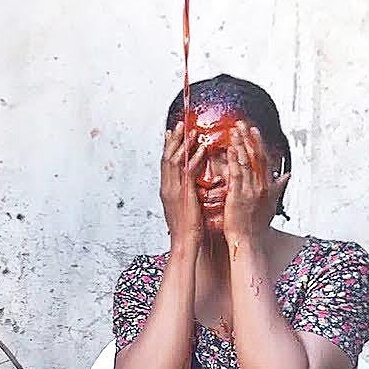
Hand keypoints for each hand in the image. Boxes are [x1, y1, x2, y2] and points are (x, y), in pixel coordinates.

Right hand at [159, 121, 205, 246]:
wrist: (184, 244)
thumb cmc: (187, 230)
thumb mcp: (184, 207)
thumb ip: (186, 194)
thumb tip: (191, 186)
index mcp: (167, 190)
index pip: (166, 163)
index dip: (169, 147)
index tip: (172, 133)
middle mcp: (167, 187)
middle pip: (167, 157)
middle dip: (173, 140)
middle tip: (179, 124)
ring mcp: (174, 190)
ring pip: (175, 161)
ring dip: (183, 144)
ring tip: (190, 130)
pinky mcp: (184, 193)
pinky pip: (189, 171)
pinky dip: (195, 158)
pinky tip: (202, 148)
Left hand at [222, 122, 289, 242]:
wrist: (249, 241)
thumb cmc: (257, 225)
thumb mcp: (271, 204)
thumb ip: (278, 187)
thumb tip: (286, 176)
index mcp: (267, 186)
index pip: (264, 159)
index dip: (258, 143)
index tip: (253, 130)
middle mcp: (261, 186)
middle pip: (256, 156)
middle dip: (249, 138)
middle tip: (242, 123)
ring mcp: (250, 190)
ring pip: (247, 162)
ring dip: (241, 144)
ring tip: (235, 130)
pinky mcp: (239, 196)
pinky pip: (237, 174)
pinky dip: (234, 160)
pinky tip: (230, 149)